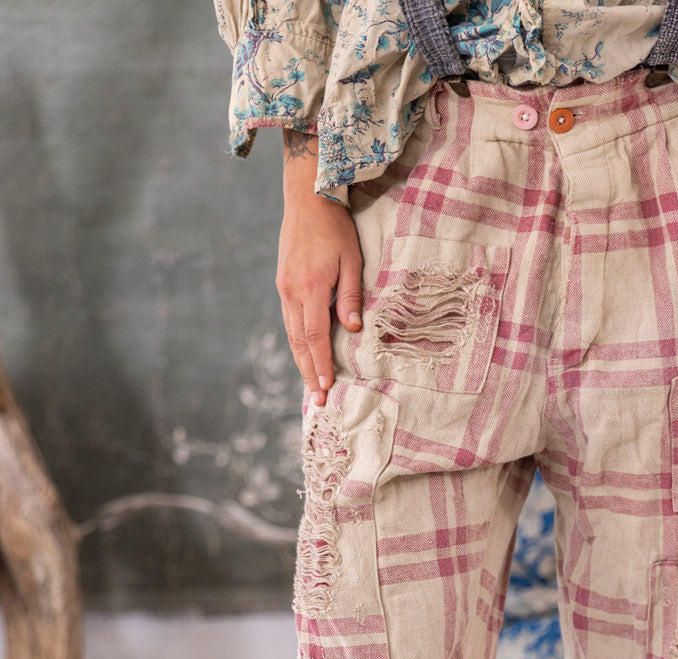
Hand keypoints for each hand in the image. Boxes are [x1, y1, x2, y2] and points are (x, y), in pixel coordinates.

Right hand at [276, 130, 362, 406]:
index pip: (314, 336)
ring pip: (291, 334)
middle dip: (310, 372)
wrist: (307, 197)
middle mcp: (291, 291)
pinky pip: (290, 321)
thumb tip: (352, 329)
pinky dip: (298, 343)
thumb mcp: (351, 259)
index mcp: (310, 287)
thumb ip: (350, 294)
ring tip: (312, 385)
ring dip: (302, 362)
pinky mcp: (283, 283)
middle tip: (319, 399)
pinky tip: (305, 356)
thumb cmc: (335, 227)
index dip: (321, 364)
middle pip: (299, 342)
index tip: (327, 387)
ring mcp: (284, 288)